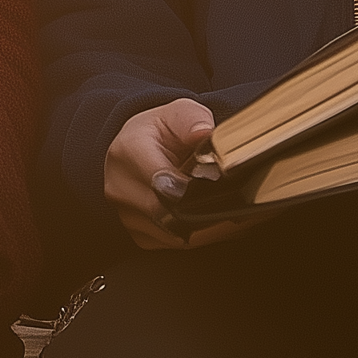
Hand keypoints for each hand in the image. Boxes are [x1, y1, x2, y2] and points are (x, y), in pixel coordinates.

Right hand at [101, 99, 259, 250]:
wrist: (135, 148)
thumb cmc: (159, 132)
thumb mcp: (177, 112)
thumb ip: (192, 119)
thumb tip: (203, 133)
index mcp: (128, 152)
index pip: (162, 183)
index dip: (194, 191)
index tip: (220, 189)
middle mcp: (120, 187)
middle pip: (169, 216)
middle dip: (206, 213)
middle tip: (238, 207)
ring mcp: (126, 215)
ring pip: (174, 236)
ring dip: (205, 228)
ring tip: (228, 212)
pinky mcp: (138, 235)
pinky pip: (173, 245)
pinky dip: (197, 236)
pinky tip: (212, 221)